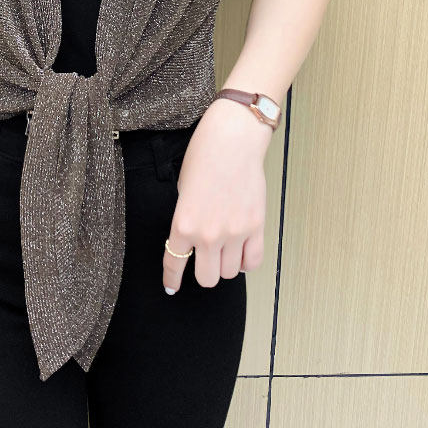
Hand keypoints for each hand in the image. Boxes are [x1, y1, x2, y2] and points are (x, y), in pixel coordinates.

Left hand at [162, 99, 270, 292]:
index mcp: (183, 224)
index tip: (172, 287)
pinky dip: (246, 261)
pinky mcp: (256, 227)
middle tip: (205, 261)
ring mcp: (234, 233)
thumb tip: (192, 241)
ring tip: (225, 249)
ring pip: (230, 273)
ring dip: (226, 265)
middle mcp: (208, 234)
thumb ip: (187, 220)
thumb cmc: (204, 158)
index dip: (172, 279)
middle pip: (208, 278)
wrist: (232, 141)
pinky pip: (253, 262)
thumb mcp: (183, 191)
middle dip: (204, 272)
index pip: (175, 263)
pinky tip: (241, 251)